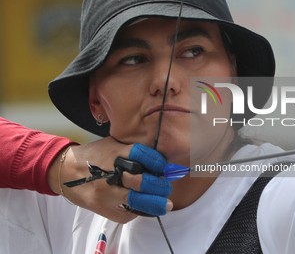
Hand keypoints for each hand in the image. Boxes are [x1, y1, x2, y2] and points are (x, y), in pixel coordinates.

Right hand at [48, 137, 172, 223]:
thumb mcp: (112, 144)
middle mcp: (110, 171)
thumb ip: (132, 150)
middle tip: (166, 187)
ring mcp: (105, 192)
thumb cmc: (93, 156)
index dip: (158, 162)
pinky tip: (143, 206)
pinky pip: (127, 214)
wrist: (64, 170)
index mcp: (115, 152)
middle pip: (143, 181)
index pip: (143, 155)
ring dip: (156, 203)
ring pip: (137, 200)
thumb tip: (159, 160)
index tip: (165, 167)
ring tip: (165, 203)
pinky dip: (138, 211)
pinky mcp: (101, 207)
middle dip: (161, 186)